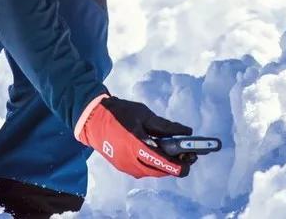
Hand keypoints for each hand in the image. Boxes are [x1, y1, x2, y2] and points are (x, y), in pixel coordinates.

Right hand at [75, 95, 193, 178]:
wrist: (93, 119)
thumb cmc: (120, 113)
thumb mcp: (145, 114)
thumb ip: (166, 126)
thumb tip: (187, 132)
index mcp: (135, 146)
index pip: (162, 162)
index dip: (180, 164)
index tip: (193, 158)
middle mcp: (130, 161)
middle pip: (160, 170)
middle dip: (176, 164)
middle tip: (191, 154)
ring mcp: (125, 166)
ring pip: (153, 172)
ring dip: (166, 165)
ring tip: (179, 153)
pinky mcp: (123, 166)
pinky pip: (144, 169)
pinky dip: (155, 164)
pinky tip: (163, 153)